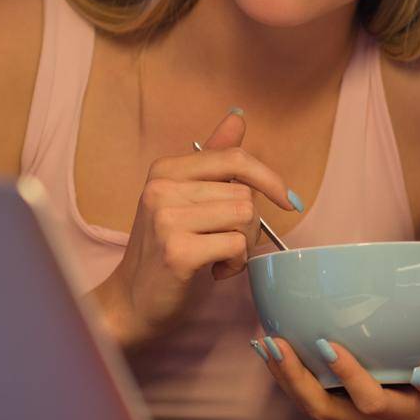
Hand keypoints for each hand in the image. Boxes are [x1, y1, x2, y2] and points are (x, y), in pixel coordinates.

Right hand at [91, 109, 296, 349]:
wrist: (131, 302)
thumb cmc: (166, 250)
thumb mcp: (186, 199)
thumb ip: (214, 160)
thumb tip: (238, 117)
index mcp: (166, 170)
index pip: (235, 158)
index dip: (269, 179)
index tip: (288, 199)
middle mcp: (162, 189)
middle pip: (244, 194)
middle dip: (249, 224)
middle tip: (225, 243)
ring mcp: (167, 220)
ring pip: (244, 218)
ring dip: (243, 245)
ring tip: (218, 256)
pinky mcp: (177, 251)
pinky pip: (236, 246)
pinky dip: (235, 264)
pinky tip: (214, 271)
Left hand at [257, 337, 419, 419]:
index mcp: (409, 413)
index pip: (369, 401)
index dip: (346, 376)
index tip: (327, 341)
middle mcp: (380, 419)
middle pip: (327, 410)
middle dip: (296, 380)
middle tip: (275, 342)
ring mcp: (365, 412)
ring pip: (316, 405)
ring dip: (287, 378)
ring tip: (265, 343)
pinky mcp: (357, 399)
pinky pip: (319, 392)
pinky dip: (295, 373)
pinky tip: (279, 346)